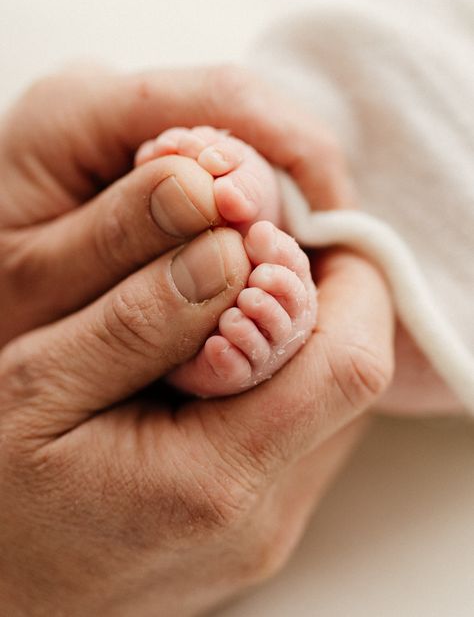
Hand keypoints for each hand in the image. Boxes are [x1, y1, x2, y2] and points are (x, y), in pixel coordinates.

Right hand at [0, 66, 392, 615]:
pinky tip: (219, 358)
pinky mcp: (259, 523)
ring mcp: (268, 527)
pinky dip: (280, 378)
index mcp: (215, 479)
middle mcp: (264, 515)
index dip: (345, 280)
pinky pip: (303, 432)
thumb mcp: (39, 391)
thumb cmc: (2, 497)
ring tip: (229, 302)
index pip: (350, 364)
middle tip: (254, 255)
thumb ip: (136, 321)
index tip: (290, 233)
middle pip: (352, 380)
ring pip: (333, 404)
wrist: (1, 592)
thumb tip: (225, 251)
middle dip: (322, 299)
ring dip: (301, 337)